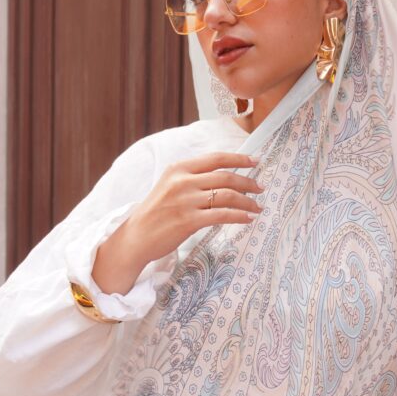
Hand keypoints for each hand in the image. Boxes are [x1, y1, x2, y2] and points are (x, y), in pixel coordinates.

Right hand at [92, 151, 262, 295]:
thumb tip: (223, 177)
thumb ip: (192, 178)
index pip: (215, 158)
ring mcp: (186, 201)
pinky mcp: (189, 221)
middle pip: (225, 176)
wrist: (136, 237)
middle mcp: (183, 181)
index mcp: (179, 168)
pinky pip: (222, 215)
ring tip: (257, 207)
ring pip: (227, 195)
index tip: (255, 161)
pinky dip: (239, 216)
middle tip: (260, 188)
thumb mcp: (169, 186)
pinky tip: (247, 219)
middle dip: (248, 182)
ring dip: (247, 201)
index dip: (239, 159)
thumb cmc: (155, 213)